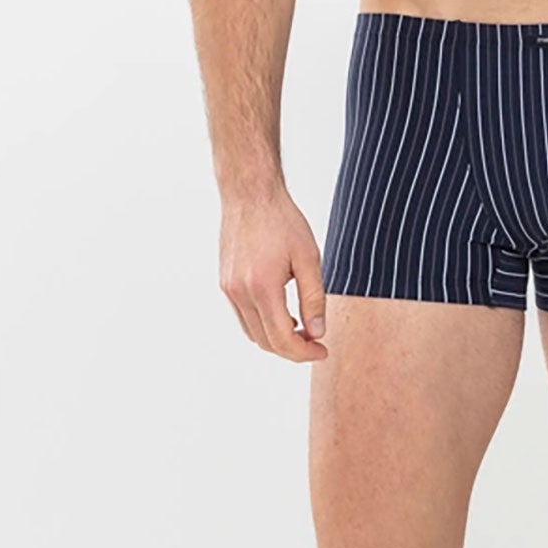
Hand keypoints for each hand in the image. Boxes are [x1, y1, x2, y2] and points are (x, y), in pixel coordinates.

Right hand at [219, 189, 327, 358]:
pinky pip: (244, 317)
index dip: (304, 352)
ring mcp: (229, 289)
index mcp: (262, 286)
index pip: (282, 338)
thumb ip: (313, 298)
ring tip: (302, 329)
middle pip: (266, 342)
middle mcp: (240, 292)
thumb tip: (317, 332)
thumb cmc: (281, 220)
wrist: (250, 195)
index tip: (322, 350)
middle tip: (316, 343)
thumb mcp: (308, 258)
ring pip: (253, 333)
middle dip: (293, 350)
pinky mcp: (225, 283)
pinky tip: (282, 314)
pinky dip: (263, 325)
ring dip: (277, 339)